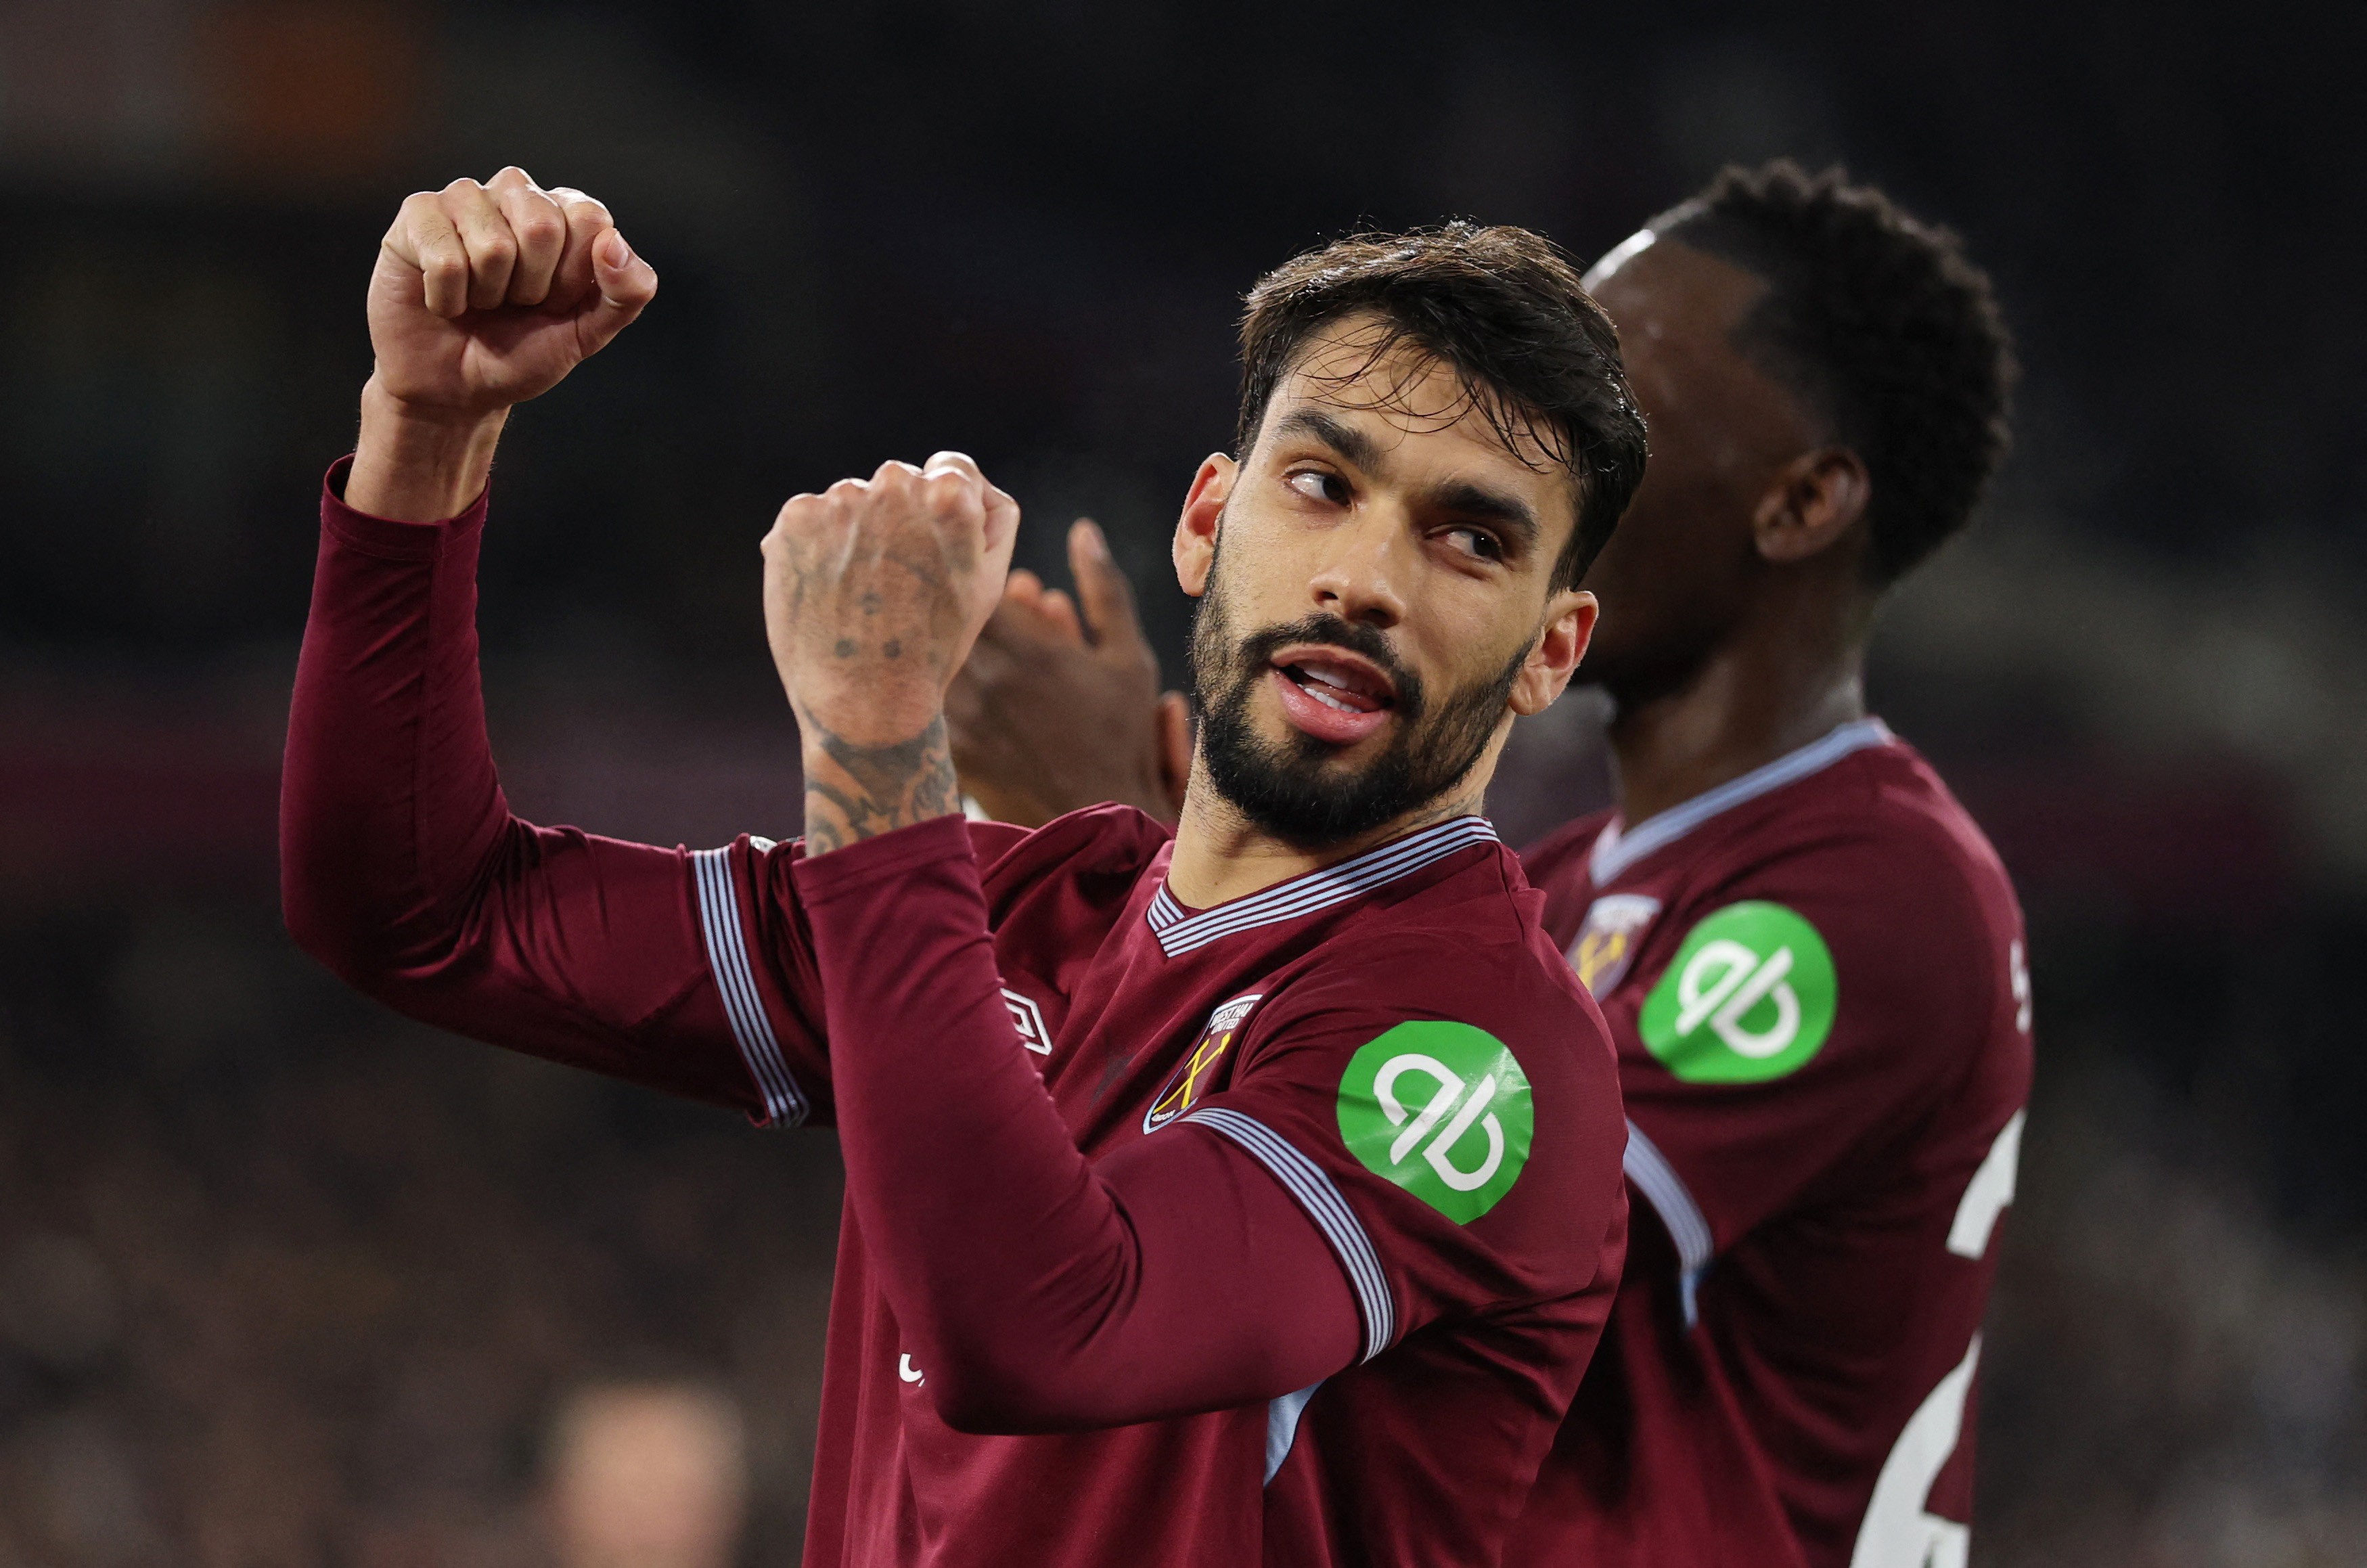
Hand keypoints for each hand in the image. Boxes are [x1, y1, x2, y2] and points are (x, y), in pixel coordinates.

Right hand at [367, 166, 655, 416]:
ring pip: (493, 246)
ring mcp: (464, 198)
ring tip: (478, 300)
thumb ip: (626, 294)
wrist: (455, 387)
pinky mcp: (418, 214)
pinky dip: (448, 299)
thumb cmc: (521, 353)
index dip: (573, 277)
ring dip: (487, 294)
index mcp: (564, 212)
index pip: (590, 219)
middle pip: (543, 225)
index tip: (555, 302)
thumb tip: (613, 242)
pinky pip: (445, 260)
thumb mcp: (587, 333)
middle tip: (513, 303)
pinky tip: (444, 300)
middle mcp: (516, 193)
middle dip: (531, 287)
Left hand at [763, 454, 1020, 851]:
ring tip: (859, 597)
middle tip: (896, 587)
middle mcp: (894, 483)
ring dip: (853, 534)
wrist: (865, 700)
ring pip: (851, 502)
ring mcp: (840, 499)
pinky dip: (814, 546)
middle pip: (898, 483)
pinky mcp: (795, 519)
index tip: (932, 555)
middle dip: (897, 522)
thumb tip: (957, 479)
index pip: (951, 469)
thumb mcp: (988, 582)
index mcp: (950, 495)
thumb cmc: (935, 647)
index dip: (945, 510)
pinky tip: (828, 591)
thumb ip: (989, 515)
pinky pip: (809, 517)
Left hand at [948, 519, 1190, 825]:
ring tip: (978, 644)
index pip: (977, 583)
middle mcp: (986, 680)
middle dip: (958, 599)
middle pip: (943, 614)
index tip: (996, 572)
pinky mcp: (949, 748)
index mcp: (1030, 650)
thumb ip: (1104, 590)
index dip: (979, 568)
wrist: (1101, 821)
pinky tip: (957, 681)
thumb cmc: (1123, 738)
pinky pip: (928, 698)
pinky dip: (938, 680)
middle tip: (979, 601)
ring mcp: (961, 717)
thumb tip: (1083, 530)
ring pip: (930, 655)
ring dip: (947, 639)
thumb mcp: (1129, 659)